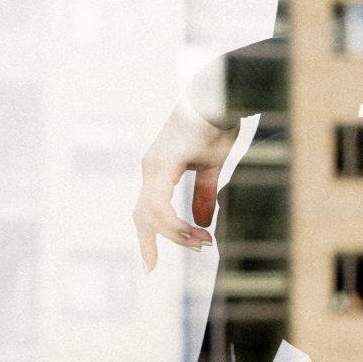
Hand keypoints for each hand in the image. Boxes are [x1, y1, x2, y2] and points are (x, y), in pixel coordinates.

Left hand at [133, 99, 238, 271]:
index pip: (147, 211)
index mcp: (160, 168)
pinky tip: (191, 232)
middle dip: (152, 243)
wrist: (220, 93)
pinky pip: (159, 203)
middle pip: (142, 217)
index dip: (148, 238)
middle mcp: (151, 167)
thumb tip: (202, 222)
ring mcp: (154, 164)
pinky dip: (174, 222)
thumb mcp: (211, 165)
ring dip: (174, 234)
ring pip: (149, 214)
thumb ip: (203, 192)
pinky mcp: (163, 161)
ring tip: (201, 243)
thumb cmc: (217, 124)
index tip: (150, 266)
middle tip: (153, 269)